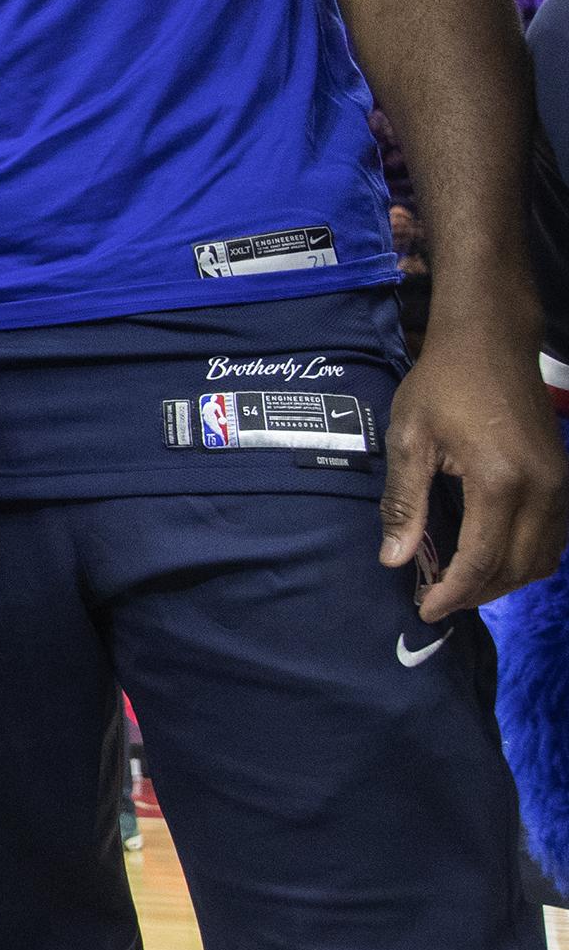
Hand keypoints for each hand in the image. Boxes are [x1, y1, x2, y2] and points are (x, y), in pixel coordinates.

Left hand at [380, 315, 568, 617]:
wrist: (490, 342)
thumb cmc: (443, 383)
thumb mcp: (411, 439)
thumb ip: (405, 504)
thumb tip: (396, 559)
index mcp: (501, 481)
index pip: (482, 560)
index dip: (453, 592)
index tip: (425, 608)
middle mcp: (542, 489)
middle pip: (519, 568)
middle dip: (478, 593)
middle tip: (436, 598)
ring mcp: (559, 485)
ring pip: (543, 559)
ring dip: (504, 580)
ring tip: (458, 583)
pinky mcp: (562, 478)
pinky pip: (553, 538)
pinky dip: (524, 558)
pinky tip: (489, 557)